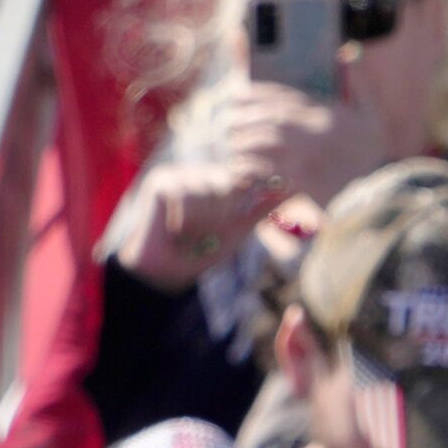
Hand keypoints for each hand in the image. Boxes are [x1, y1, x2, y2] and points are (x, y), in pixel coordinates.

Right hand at [114, 160, 288, 291]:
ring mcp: (176, 175)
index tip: (228, 221)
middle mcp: (196, 173)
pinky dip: (185, 220)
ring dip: (203, 220)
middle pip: (228, 182)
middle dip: (222, 213)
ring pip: (208, 190)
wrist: (162, 274)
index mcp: (214, 181)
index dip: (241, 198)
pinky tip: (174, 230)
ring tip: (188, 234)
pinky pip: (186, 196)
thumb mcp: (237, 231)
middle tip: (204, 233)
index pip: (242, 175)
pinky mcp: (159, 183)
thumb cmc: (198, 253)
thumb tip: (288, 189)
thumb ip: (259, 209)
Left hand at [222, 83, 387, 211]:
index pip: (283, 96)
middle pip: (267, 116)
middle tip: (227, 120)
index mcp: (325, 112)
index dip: (257, 93)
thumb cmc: (372, 154)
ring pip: (261, 140)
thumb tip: (346, 51)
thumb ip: (357, 81)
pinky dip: (247, 166)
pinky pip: (263, 168)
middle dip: (243, 116)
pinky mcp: (298, 177)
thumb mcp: (370, 113)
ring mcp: (304, 153)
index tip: (239, 93)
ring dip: (242, 140)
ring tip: (232, 143)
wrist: (378, 193)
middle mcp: (312, 129)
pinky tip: (238, 167)